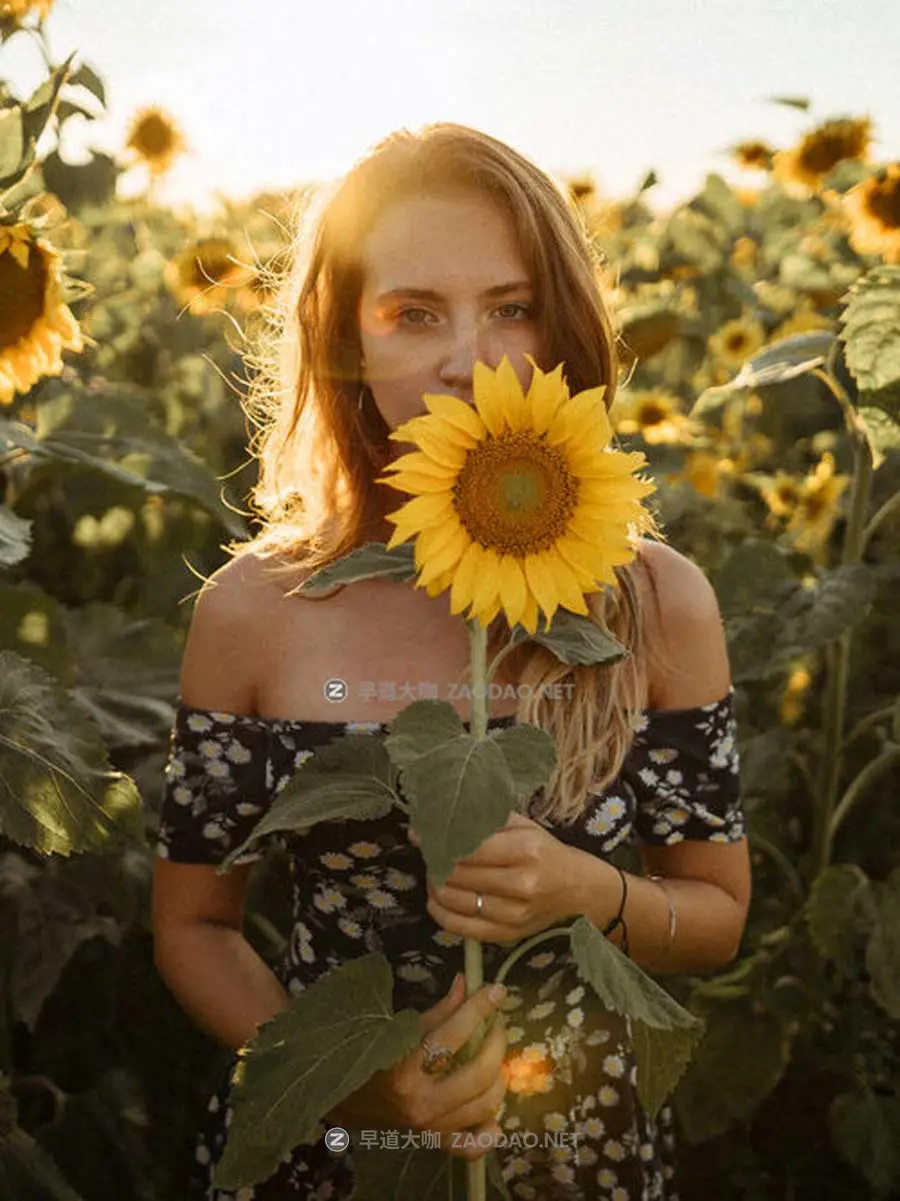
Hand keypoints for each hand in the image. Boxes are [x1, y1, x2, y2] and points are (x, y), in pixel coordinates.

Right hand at [333, 975, 508, 1159]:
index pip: (453, 1033)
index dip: (479, 1008)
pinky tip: (492, 1111)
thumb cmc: (369, 1058)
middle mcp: (419, 1103)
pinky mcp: (433, 1142)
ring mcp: (429, 1128)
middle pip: (478, 1072)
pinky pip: (471, 1145)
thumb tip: (466, 984)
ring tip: (495, 1055)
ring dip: (499, 1075)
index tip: (496, 990)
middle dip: (496, 1041)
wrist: (341, 1101)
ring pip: (484, 1105)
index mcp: (403, 1069)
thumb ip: (438, 1012)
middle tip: (496, 1022)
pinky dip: (488, 1131)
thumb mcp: (398, 1030)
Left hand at [411, 811, 581, 943]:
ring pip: (456, 900)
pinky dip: (441, 913)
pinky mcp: (508, 934)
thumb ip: (490, 818)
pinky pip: (462, 928)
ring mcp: (514, 914)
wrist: (581, 892)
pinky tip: (435, 899)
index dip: (439, 839)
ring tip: (432, 872)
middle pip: (459, 873)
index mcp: (525, 850)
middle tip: (427, 852)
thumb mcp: (527, 827)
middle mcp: (520, 884)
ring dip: (435, 885)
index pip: (469, 846)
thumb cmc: (550, 853)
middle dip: (435, 861)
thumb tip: (447, 813)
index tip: (420, 833)